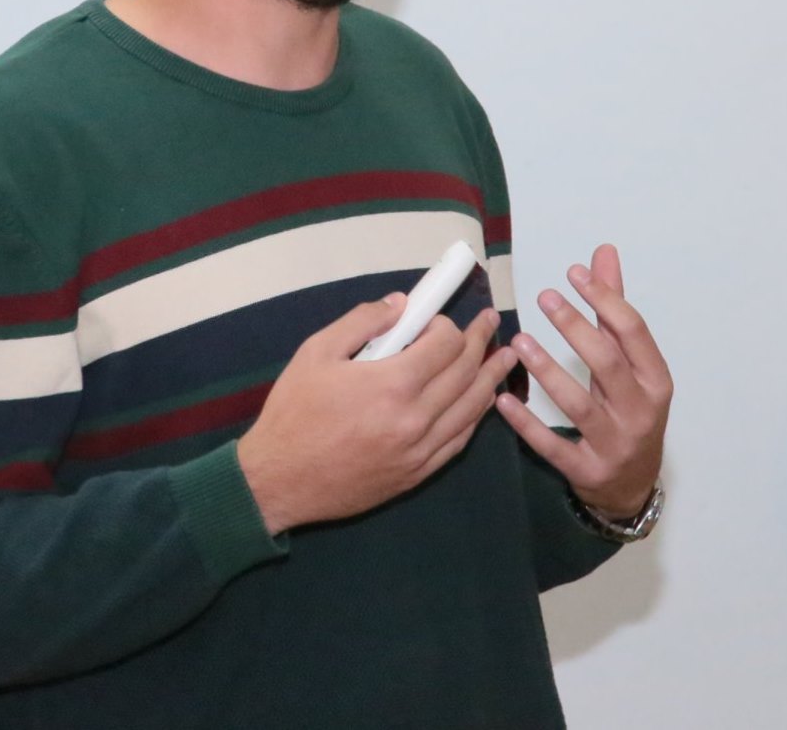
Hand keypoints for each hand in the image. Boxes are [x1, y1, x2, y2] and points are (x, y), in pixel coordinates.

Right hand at [237, 297, 518, 533]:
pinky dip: (475, 416)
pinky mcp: (418, 473)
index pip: (445, 345)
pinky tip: (483, 401)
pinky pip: (459, 440)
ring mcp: (420, 450)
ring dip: (492, 378)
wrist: (279, 481)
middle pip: (465, 373)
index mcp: (392, 384)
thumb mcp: (316, 353)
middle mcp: (416, 418)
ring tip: (506, 357)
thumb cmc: (294, 413)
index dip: (446, 325)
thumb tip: (401, 304)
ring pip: (472, 409)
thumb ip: (361, 322)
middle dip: (481, 342)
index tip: (434, 320)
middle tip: (490, 323)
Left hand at [494, 244, 671, 518]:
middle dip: (576, 328)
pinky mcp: (587, 471)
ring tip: (520, 342)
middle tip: (544, 297)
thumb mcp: (631, 364)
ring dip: (548, 372)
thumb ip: (613, 310)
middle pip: (608, 364)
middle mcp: (639, 412)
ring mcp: (614, 444)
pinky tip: (503, 399)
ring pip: (579, 405)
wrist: (633, 486)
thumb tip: (603, 253)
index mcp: (655, 380)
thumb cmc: (629, 410)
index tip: (573, 273)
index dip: (605, 299)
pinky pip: (553, 446)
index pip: (632, 333)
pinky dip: (527, 425)